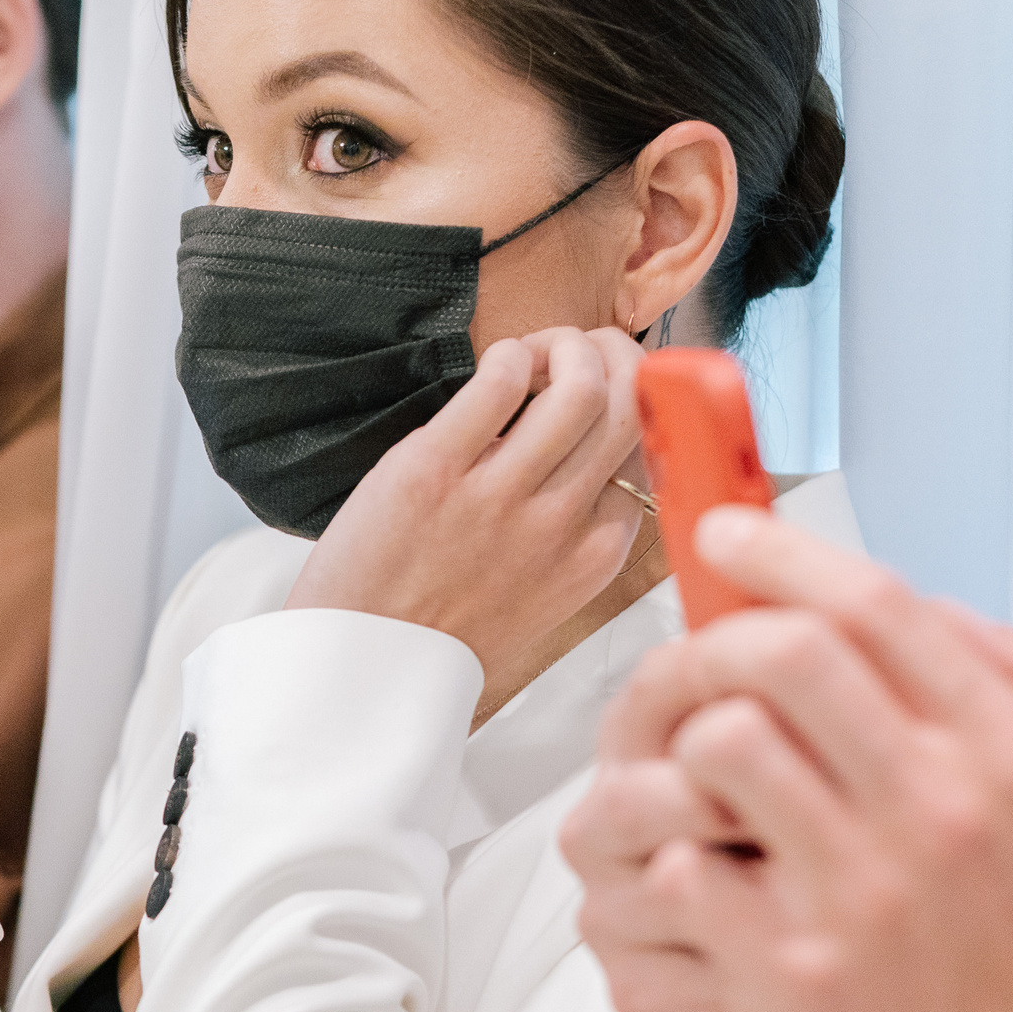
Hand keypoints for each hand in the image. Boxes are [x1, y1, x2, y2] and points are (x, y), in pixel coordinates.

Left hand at [286, 328, 648, 697]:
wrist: (364, 665)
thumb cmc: (442, 631)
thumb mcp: (541, 596)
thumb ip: (574, 533)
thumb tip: (585, 454)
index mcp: (592, 557)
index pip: (647, 457)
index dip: (629, 409)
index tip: (600, 396)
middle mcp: (558, 524)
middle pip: (628, 409)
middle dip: (615, 358)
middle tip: (580, 351)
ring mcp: (499, 495)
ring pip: (580, 386)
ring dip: (567, 346)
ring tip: (536, 355)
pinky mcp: (435, 469)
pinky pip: (499, 382)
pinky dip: (510, 355)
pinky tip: (495, 366)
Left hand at [581, 511, 1012, 1011]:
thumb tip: (940, 608)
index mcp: (1012, 752)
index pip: (876, 604)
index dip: (784, 552)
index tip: (726, 536)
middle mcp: (939, 807)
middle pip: (781, 653)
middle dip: (715, 637)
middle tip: (693, 656)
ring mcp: (862, 891)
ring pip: (720, 746)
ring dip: (686, 747)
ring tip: (696, 775)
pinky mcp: (797, 973)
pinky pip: (687, 868)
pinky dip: (678, 859)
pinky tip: (702, 872)